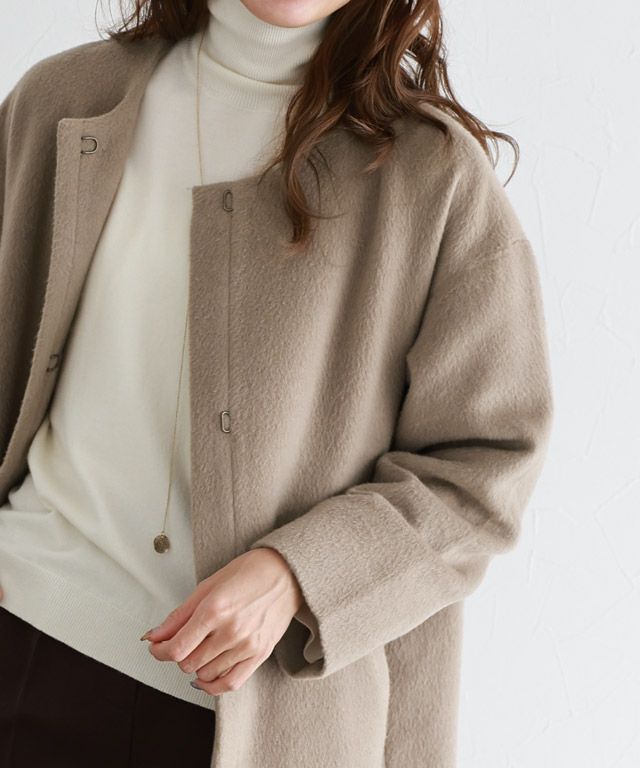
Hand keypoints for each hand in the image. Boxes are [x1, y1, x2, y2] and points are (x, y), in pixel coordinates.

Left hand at [141, 547, 303, 694]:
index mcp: (216, 609)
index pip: (177, 648)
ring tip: (201, 649)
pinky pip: (230, 684)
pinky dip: (213, 685)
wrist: (286, 574)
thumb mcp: (208, 585)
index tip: (156, 647)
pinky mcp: (260, 655)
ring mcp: (247, 645)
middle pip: (188, 663)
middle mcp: (231, 630)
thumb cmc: (249, 572)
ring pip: (205, 675)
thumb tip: (155, 635)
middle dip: (178, 655)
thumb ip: (179, 615)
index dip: (159, 652)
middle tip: (181, 642)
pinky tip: (207, 674)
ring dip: (196, 666)